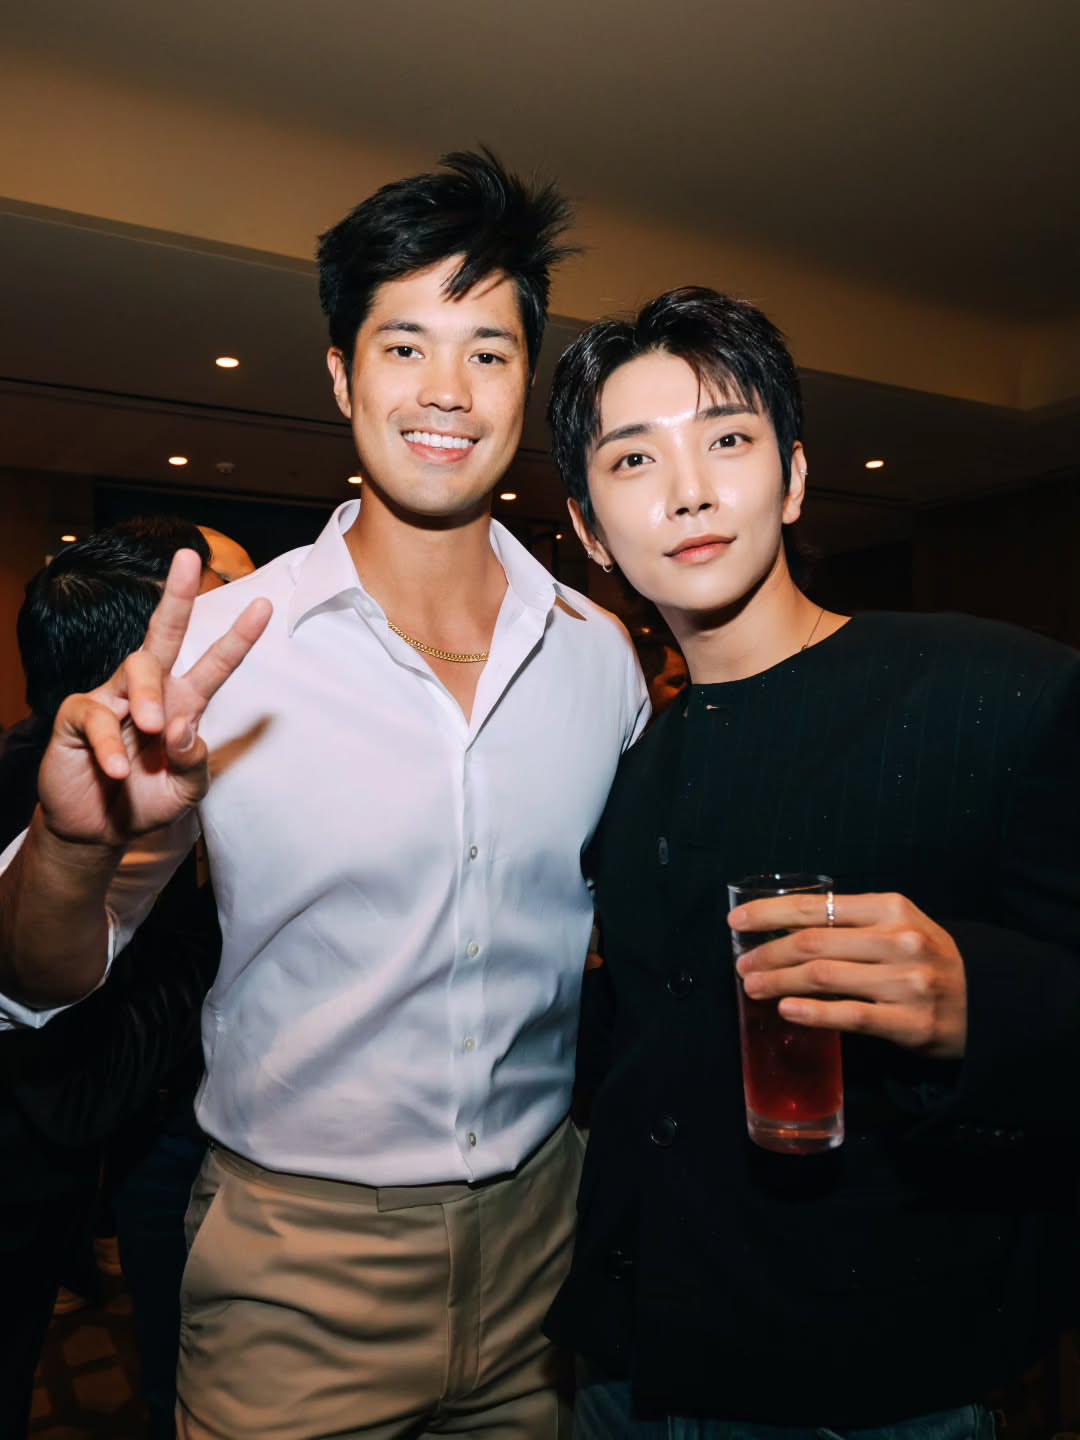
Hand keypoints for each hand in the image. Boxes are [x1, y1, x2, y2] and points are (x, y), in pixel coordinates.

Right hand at [36, 550, 271, 848]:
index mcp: (184, 703)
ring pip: (135, 669)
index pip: (215, 664)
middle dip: (178, 596)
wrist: (99, 831)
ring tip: (154, 727)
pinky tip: (119, 769)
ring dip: (148, 696)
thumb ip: (195, 761)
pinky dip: (110, 745)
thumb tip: (185, 727)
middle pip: (164, 633)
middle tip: (189, 560)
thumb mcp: (186, 790)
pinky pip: (96, 716)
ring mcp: (111, 698)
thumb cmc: (149, 801)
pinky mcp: (78, 716)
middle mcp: (150, 691)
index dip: (238, 637)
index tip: (264, 606)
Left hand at [729, 891, 966, 1057]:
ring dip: (779, 982)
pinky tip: (787, 1010)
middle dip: (768, 953)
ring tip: (753, 987)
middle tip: (741, 965)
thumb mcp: (897, 926)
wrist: (986, 1001)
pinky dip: (813, 1012)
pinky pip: (850, 1015)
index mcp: (891, 908)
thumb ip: (850, 923)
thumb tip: (781, 929)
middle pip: (813, 943)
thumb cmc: (927, 959)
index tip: (736, 922)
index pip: (815, 907)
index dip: (769, 914)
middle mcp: (900, 940)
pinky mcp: (910, 1023)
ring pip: (825, 977)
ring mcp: (906, 982)